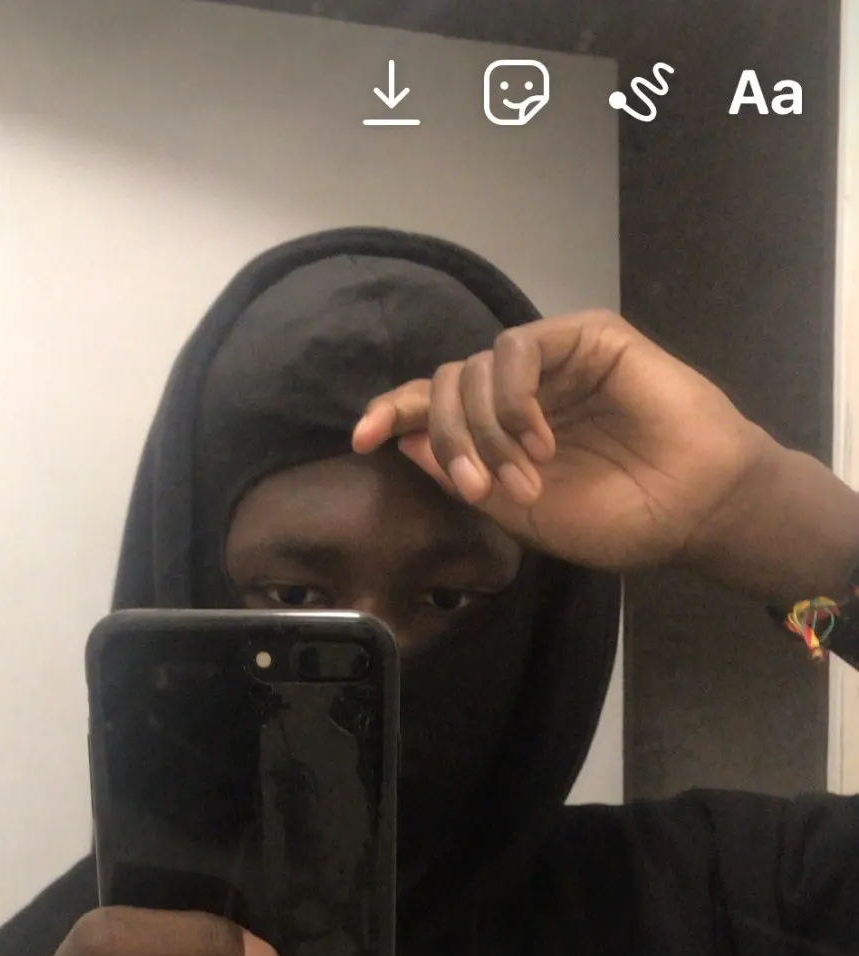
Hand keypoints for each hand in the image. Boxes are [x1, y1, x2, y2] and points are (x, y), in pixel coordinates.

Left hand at [352, 309, 769, 573]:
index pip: (434, 408)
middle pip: (445, 386)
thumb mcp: (523, 514)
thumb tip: (406, 440)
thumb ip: (465, 476)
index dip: (393, 412)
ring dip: (483, 429)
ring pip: (475, 369)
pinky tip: (541, 439)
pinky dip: (514, 397)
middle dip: (447, 439)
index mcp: (503, 432)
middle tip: (479, 487)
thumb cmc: (619, 519)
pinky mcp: (584, 338)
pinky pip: (518, 346)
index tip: (360, 438)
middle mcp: (522, 392)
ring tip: (524, 477)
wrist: (693, 508)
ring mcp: (552, 363)